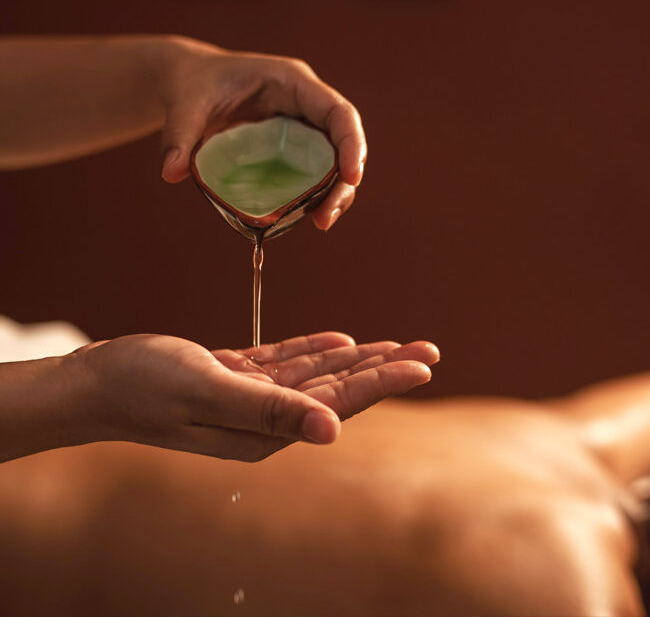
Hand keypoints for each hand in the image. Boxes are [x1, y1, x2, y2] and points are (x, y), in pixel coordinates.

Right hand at [75, 332, 437, 461]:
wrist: (97, 382)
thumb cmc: (144, 385)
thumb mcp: (208, 391)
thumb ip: (269, 411)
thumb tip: (332, 431)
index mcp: (264, 431)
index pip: (338, 403)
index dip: (384, 380)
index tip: (423, 363)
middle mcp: (264, 420)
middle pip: (338, 390)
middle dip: (384, 368)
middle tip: (428, 350)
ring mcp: (250, 399)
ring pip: (316, 375)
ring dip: (357, 359)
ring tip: (396, 345)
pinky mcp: (235, 378)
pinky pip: (285, 364)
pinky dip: (313, 351)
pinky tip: (339, 344)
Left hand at [157, 37, 366, 229]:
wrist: (190, 84)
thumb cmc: (193, 85)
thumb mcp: (185, 104)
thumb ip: (180, 135)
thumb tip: (171, 173)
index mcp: (292, 82)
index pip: (338, 112)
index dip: (351, 144)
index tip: (351, 177)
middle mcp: (306, 105)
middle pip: (343, 143)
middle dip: (343, 182)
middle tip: (325, 219)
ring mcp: (303, 127)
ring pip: (335, 162)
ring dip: (335, 194)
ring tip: (320, 223)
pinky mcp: (294, 147)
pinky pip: (317, 172)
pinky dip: (318, 194)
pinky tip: (307, 215)